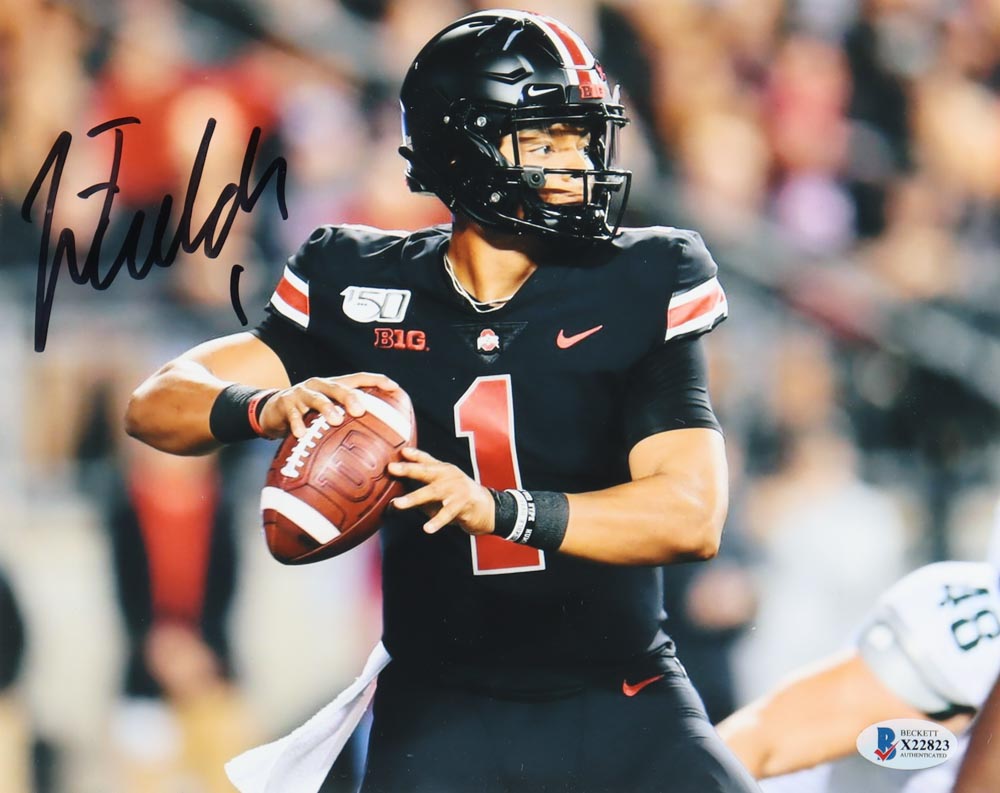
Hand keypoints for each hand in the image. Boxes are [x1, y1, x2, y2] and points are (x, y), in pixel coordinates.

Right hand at [257, 372, 398, 438]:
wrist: (273, 411)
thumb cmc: (309, 415)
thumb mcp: (327, 413)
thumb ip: (347, 420)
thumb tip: (378, 440)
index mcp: (333, 385)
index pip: (358, 378)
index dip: (376, 380)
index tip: (394, 387)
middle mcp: (319, 385)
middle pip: (338, 387)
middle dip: (350, 397)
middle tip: (360, 410)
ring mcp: (302, 393)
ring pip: (316, 398)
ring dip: (326, 408)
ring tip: (336, 420)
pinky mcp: (285, 404)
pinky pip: (293, 415)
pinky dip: (298, 424)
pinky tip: (302, 434)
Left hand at [388, 447, 494, 534]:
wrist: (487, 508)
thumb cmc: (459, 495)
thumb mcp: (442, 484)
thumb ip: (423, 482)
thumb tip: (397, 485)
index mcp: (443, 469)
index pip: (426, 459)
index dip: (412, 455)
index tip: (399, 451)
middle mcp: (449, 475)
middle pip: (426, 471)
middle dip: (408, 470)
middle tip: (391, 469)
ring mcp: (457, 489)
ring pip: (433, 492)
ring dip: (414, 498)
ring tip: (398, 504)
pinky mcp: (463, 504)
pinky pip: (447, 513)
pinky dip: (437, 521)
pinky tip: (427, 528)